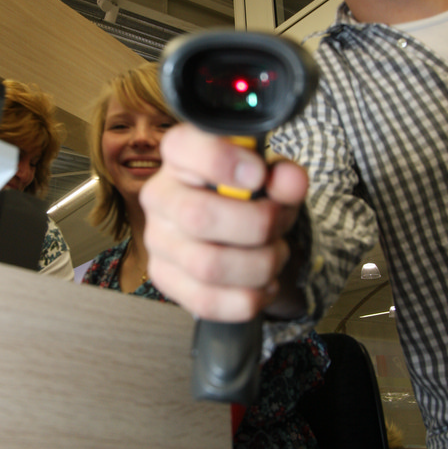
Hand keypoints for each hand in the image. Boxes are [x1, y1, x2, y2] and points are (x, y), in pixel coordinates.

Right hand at [141, 124, 308, 322]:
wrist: (228, 229)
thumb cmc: (246, 194)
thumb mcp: (272, 178)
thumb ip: (283, 176)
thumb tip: (290, 181)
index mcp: (180, 155)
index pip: (182, 147)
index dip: (223, 161)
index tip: (259, 174)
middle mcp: (160, 195)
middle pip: (199, 216)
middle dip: (257, 225)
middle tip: (278, 223)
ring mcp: (157, 239)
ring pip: (208, 265)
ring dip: (260, 265)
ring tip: (274, 254)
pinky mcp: (164, 277)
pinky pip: (206, 301)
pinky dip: (248, 297)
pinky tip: (262, 284)